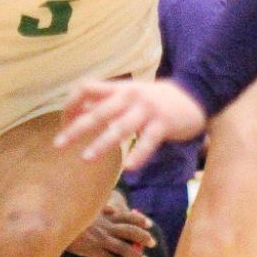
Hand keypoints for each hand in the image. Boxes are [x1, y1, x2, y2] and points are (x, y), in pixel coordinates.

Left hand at [56, 75, 207, 170]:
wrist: (196, 93)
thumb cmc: (156, 99)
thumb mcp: (129, 94)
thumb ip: (106, 101)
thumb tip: (77, 110)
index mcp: (119, 89)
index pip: (87, 88)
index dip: (72, 103)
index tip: (62, 121)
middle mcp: (130, 97)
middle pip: (99, 112)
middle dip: (77, 128)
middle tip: (59, 144)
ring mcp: (147, 110)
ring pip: (121, 127)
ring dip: (102, 143)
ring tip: (86, 158)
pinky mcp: (164, 123)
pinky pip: (149, 141)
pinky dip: (139, 154)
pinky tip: (130, 167)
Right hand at [67, 192, 156, 256]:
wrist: (54, 224)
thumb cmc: (69, 217)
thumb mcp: (86, 210)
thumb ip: (100, 210)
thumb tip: (112, 208)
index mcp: (104, 216)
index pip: (126, 216)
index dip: (139, 220)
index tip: (149, 223)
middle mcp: (105, 227)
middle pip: (130, 231)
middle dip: (143, 237)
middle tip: (152, 243)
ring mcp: (99, 239)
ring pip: (123, 248)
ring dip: (136, 255)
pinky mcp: (92, 250)